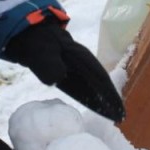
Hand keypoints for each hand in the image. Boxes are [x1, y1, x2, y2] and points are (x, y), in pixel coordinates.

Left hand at [3, 22, 125, 121]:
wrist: (27, 33)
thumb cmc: (38, 40)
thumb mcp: (41, 50)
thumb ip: (49, 63)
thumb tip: (58, 78)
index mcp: (79, 56)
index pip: (99, 77)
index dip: (109, 94)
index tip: (118, 108)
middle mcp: (81, 63)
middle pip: (100, 84)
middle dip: (110, 99)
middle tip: (121, 117)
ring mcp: (74, 68)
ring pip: (92, 87)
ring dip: (101, 100)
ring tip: (113, 115)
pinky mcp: (66, 72)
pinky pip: (80, 88)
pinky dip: (89, 97)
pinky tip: (94, 107)